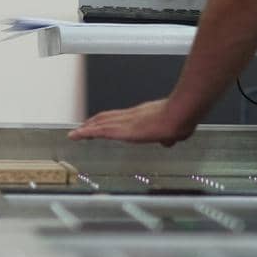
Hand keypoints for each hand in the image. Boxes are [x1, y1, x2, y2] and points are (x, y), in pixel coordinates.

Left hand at [68, 98, 192, 145]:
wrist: (179, 114)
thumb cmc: (181, 120)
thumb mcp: (174, 133)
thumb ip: (169, 137)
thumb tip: (168, 141)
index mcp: (142, 115)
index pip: (120, 117)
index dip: (108, 119)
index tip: (100, 123)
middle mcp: (130, 116)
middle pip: (106, 117)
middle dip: (93, 123)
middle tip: (82, 128)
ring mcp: (124, 122)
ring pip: (100, 123)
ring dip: (86, 128)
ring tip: (75, 133)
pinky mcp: (121, 130)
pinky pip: (98, 131)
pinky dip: (85, 133)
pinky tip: (76, 135)